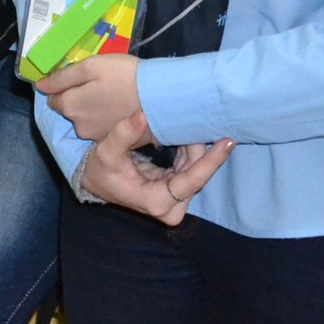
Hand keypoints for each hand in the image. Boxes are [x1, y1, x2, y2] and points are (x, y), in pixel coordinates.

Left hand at [40, 53, 142, 140]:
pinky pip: (102, 127)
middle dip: (79, 98)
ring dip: (93, 109)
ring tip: (111, 94)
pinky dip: (107, 118)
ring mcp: (98, 136)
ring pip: (86, 120)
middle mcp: (80, 127)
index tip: (77, 79)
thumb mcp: (90, 66)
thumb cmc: (125, 75)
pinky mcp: (116, 139)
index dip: (62, 87)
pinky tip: (119, 106)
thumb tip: (39, 86)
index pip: (53, 99)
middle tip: (99, 83)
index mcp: (71, 107)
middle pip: (70, 110)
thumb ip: (62, 78)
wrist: (162, 96)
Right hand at [81, 110, 233, 224]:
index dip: (211, 161)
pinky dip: (186, 152)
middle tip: (196, 120)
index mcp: (156, 201)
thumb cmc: (100, 170)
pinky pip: (189, 170)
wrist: (95, 182)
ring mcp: (175, 203)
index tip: (227, 142)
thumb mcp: (107, 152)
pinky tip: (182, 137)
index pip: (192, 180)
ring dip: (191, 148)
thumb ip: (124, 134)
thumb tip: (141, 115)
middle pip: (196, 174)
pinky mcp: (175, 194)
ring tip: (187, 126)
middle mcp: (171, 208)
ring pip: (194, 171)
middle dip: (197, 147)